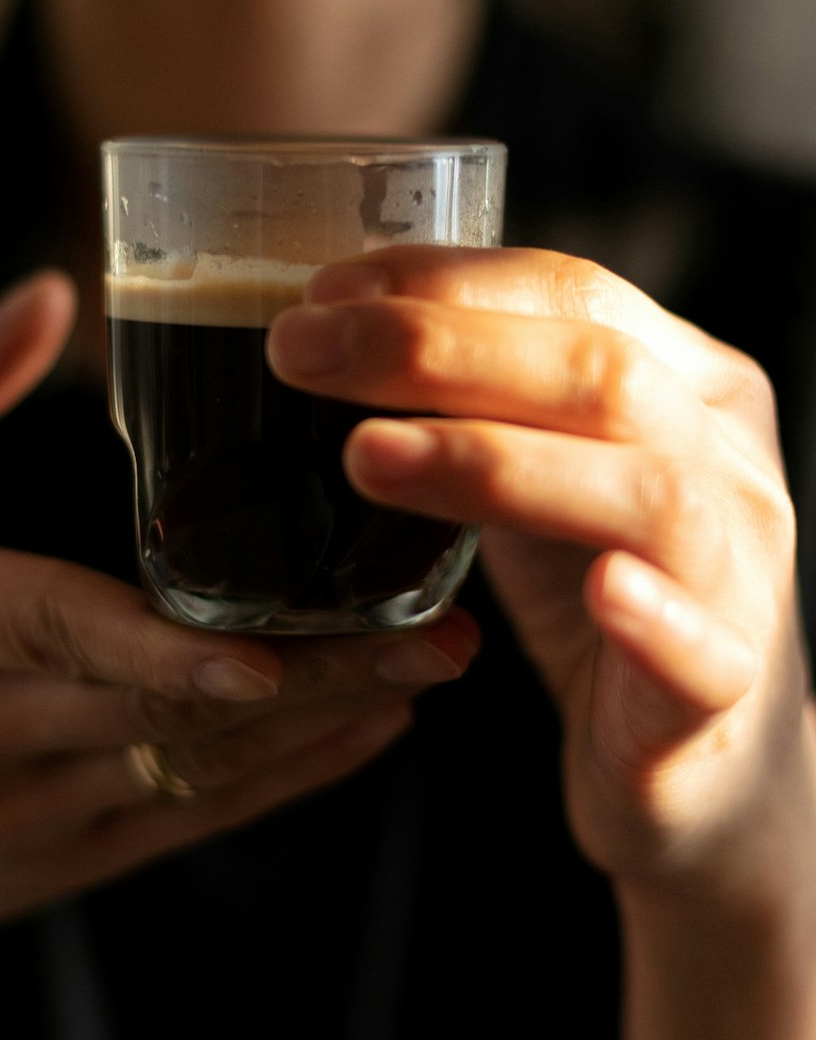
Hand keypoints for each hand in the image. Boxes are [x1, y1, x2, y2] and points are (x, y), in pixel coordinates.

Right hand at [0, 274, 477, 940]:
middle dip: (299, 677)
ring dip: (316, 726)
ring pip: (189, 773)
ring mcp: (17, 813)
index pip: (44, 626)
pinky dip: (287, 781)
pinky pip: (190, 823)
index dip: (159, 643)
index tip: (270, 639)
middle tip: (427, 634)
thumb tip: (50, 290)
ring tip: (426, 668)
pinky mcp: (61, 863)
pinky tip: (370, 729)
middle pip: (149, 710)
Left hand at [267, 247, 815, 905]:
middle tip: (303, 353)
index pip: (574, 295)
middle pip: (603, 374)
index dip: (445, 282)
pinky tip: (600, 592)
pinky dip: (654, 615)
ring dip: (501, 464)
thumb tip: (332, 334)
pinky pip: (705, 650)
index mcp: (690, 385)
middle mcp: (728, 464)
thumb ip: (482, 404)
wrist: (696, 756)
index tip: (323, 293)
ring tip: (368, 456)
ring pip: (650, 494)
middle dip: (440, 349)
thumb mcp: (542, 472)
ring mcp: (737, 575)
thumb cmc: (599, 589)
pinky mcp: (725, 690)